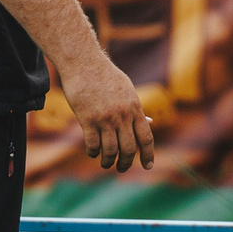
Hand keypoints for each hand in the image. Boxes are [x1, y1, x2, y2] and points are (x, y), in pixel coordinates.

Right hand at [59, 58, 154, 172]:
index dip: (148, 154)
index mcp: (134, 108)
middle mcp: (122, 115)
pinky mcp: (87, 119)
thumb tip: (149, 123)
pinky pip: (92, 144)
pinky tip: (92, 152)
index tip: (148, 166)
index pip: (146, 137)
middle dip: (126, 163)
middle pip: (129, 148)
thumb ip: (136, 109)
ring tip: (106, 163)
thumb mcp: (127, 90)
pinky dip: (93, 152)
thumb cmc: (105, 76)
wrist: (84, 63)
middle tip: (121, 168)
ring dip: (108, 161)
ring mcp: (105, 118)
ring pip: (110, 150)